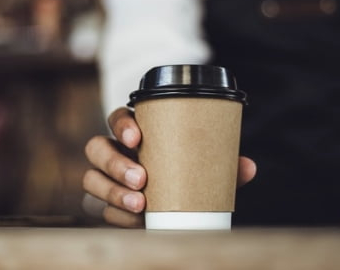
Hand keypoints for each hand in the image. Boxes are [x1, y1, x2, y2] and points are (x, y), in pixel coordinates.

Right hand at [83, 107, 256, 227]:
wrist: (177, 211)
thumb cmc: (186, 175)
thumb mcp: (204, 168)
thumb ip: (222, 165)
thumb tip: (248, 166)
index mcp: (136, 133)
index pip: (117, 118)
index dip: (122, 125)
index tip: (137, 137)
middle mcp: (115, 153)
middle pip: (96, 148)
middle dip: (115, 163)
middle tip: (142, 179)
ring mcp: (106, 180)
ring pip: (91, 179)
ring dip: (113, 192)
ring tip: (140, 204)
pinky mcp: (107, 206)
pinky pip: (102, 210)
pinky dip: (119, 216)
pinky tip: (137, 221)